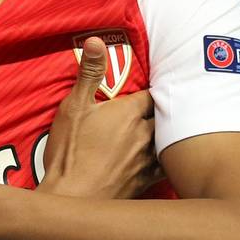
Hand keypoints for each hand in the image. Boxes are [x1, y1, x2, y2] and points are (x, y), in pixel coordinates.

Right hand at [39, 37, 159, 198]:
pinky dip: (168, 161)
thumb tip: (96, 40)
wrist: (74, 199)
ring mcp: (148, 159)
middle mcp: (145, 134)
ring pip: (168, 140)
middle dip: (162, 111)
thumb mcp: (74, 107)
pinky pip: (166, 167)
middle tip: (162, 107)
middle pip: (163, 117)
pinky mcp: (146, 181)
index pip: (152, 94)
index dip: (150, 91)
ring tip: (169, 130)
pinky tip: (169, 162)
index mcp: (129, 112)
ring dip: (168, 134)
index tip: (150, 89)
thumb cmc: (70, 153)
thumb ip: (89, 73)